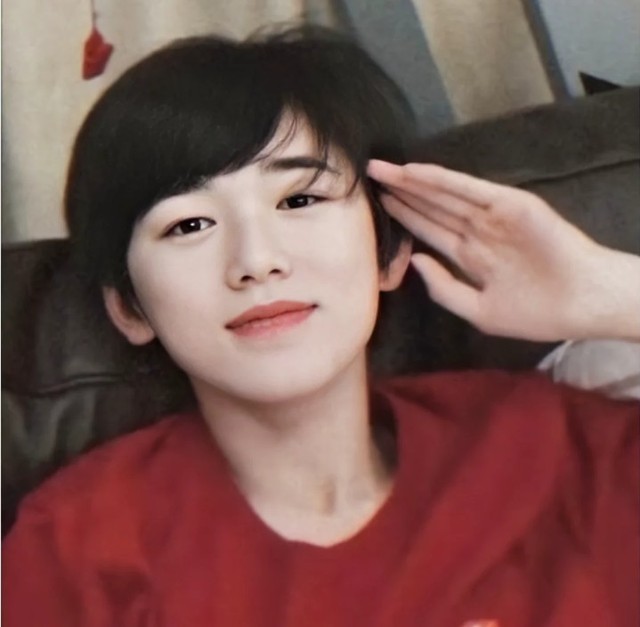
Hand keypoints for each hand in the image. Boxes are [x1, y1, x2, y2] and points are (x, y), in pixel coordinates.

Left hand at [367, 159, 639, 341]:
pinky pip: (469, 190)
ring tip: (381, 169)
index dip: (405, 217)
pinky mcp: (510, 204)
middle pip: (431, 208)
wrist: (582, 306)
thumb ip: (445, 289)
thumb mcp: (480, 311)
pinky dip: (441, 180)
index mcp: (472, 256)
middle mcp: (478, 232)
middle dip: (401, 193)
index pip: (430, 231)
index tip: (378, 205)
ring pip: (444, 195)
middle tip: (369, 175)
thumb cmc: (538, 312)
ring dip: (413, 181)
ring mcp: (494, 216)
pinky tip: (413, 172)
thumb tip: (416, 263)